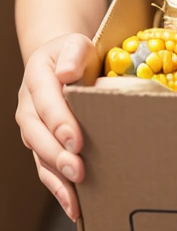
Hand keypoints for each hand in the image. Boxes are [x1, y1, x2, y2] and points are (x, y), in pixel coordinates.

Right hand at [16, 33, 99, 221]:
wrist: (65, 62)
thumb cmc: (75, 54)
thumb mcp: (77, 43)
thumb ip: (74, 53)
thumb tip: (67, 73)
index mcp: (37, 75)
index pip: (45, 101)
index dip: (59, 122)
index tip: (75, 140)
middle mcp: (29, 105)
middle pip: (37, 133)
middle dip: (56, 154)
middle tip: (77, 170)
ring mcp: (32, 127)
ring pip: (39, 156)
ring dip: (56, 177)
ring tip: (75, 197)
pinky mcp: (41, 144)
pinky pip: (45, 167)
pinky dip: (57, 187)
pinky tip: (72, 204)